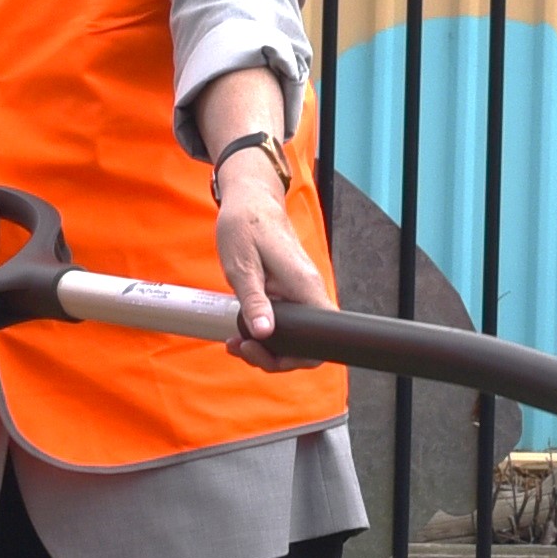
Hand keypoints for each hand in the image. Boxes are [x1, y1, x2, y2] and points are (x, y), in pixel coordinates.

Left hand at [215, 140, 332, 358]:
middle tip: (241, 349)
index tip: (262, 352)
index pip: (321, 337)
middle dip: (273, 357)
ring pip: (294, 336)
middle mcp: (309, 292)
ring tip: (235, 343)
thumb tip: (264, 333)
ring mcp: (301, 293)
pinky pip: (286, 322)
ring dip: (266, 347)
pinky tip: (241, 333)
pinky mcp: (291, 292)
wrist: (251, 200)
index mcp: (304, 286)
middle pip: (306, 344)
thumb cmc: (246, 225)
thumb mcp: (242, 266)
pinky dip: (265, 333)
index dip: (295, 358)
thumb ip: (254, 301)